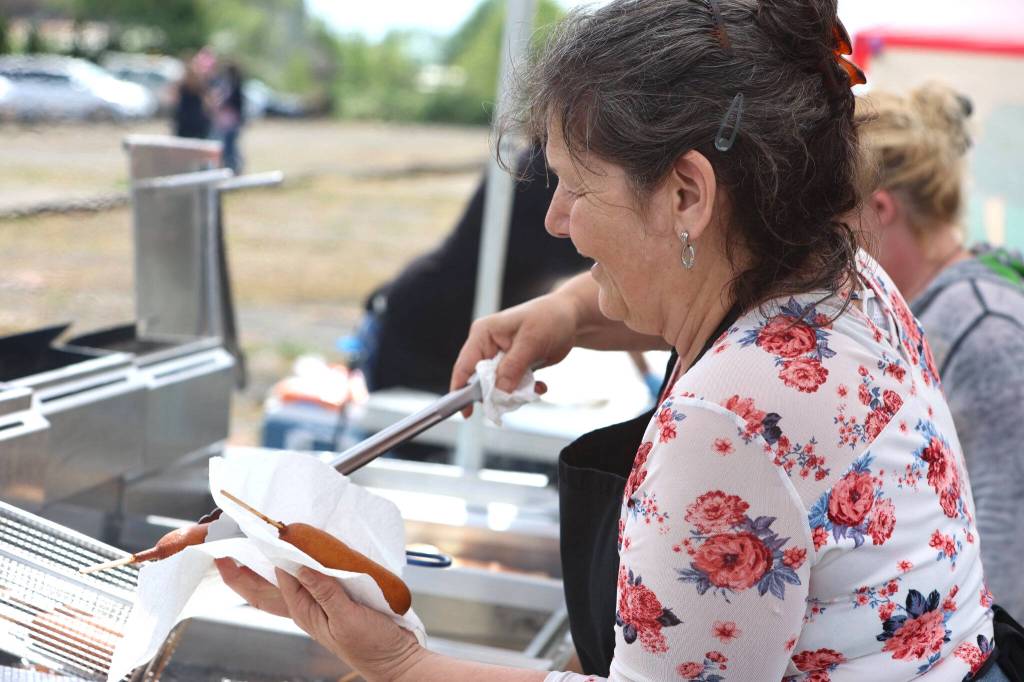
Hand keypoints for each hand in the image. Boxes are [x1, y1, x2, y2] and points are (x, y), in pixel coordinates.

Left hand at [215, 560, 423, 680]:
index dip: (263, 555)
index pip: (276, 576)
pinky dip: (299, 567)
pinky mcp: (337, 600)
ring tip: (251, 552)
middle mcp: (306, 607)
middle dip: (241, 574)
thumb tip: (298, 564)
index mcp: (304, 611)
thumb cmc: (372, 646)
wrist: (396, 660)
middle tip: (223, 554)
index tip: (258, 532)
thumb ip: (324, 591)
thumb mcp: (347, 617)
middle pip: (264, 590)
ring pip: (284, 584)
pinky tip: (299, 558)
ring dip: (265, 570)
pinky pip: (311, 580)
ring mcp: (320, 604)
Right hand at [450, 293, 578, 415]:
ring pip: (497, 388)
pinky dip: (525, 391)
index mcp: (483, 334)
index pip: (465, 365)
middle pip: (480, 381)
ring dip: (515, 393)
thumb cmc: (549, 318)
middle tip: (517, 398)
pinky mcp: (513, 367)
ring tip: (535, 387)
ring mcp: (500, 358)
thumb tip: (499, 391)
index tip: (466, 412)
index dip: (461, 389)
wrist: (570, 317)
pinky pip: (512, 387)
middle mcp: (488, 346)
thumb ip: (513, 366)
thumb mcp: (531, 341)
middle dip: (498, 393)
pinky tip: (541, 385)